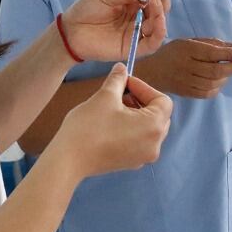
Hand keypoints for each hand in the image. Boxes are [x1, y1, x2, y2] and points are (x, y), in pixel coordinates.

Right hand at [56, 65, 171, 178]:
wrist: (69, 160)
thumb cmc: (88, 128)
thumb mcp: (105, 96)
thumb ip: (118, 80)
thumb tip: (122, 69)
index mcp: (153, 126)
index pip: (162, 101)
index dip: (144, 87)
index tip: (125, 82)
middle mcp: (154, 144)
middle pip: (159, 115)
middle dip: (141, 100)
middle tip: (121, 92)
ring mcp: (143, 156)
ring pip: (148, 128)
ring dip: (136, 114)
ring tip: (115, 106)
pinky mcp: (131, 162)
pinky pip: (139, 141)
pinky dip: (131, 128)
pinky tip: (112, 122)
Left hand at [62, 0, 170, 62]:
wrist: (70, 31)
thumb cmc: (86, 10)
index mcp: (133, 2)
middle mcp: (138, 17)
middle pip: (159, 7)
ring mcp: (137, 32)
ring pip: (158, 24)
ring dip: (161, 11)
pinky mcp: (133, 48)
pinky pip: (152, 43)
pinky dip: (160, 32)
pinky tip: (159, 21)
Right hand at [135, 37, 231, 98]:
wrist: (152, 72)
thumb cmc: (172, 54)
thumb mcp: (188, 42)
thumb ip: (210, 43)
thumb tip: (231, 46)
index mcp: (187, 50)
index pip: (211, 53)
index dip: (228, 54)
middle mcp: (186, 66)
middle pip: (214, 71)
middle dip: (231, 68)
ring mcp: (186, 81)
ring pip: (212, 84)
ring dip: (225, 78)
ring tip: (227, 72)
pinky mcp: (186, 93)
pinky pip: (206, 93)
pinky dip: (216, 88)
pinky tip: (217, 82)